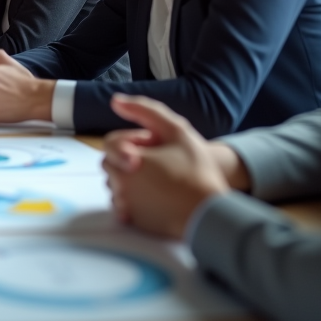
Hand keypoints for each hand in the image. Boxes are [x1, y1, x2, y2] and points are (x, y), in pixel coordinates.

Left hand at [101, 94, 234, 237]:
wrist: (210, 211)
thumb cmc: (197, 170)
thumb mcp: (177, 131)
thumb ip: (145, 111)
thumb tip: (116, 101)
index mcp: (128, 160)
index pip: (112, 143)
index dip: (134, 142)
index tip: (155, 148)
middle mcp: (121, 182)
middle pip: (111, 163)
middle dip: (128, 159)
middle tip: (158, 163)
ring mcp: (124, 203)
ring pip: (114, 183)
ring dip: (128, 178)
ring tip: (158, 179)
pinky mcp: (131, 219)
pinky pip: (120, 203)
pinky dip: (131, 198)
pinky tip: (154, 195)